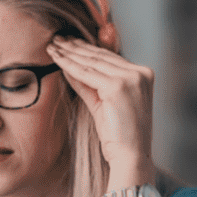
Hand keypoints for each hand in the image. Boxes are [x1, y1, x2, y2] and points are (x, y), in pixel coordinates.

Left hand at [46, 37, 154, 169]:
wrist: (130, 157)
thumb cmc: (118, 137)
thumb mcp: (104, 105)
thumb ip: (90, 85)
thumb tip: (70, 69)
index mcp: (143, 75)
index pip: (109, 57)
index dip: (87, 48)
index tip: (69, 42)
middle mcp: (140, 73)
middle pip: (100, 56)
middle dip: (76, 46)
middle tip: (57, 38)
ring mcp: (131, 78)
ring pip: (92, 61)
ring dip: (69, 52)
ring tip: (53, 45)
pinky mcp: (118, 87)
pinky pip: (87, 73)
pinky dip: (69, 65)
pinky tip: (56, 58)